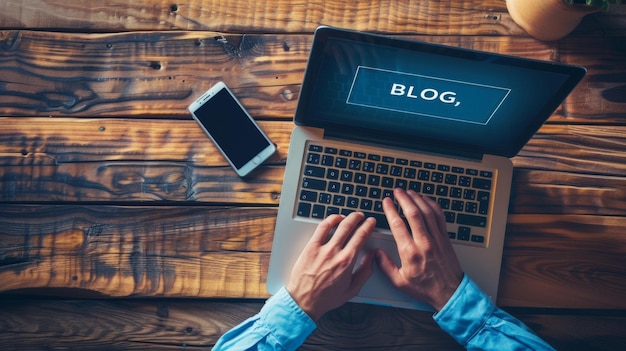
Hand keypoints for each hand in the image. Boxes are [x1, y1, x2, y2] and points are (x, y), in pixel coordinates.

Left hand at [286, 212, 375, 320]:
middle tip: (362, 216)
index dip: (368, 226)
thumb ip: (365, 271)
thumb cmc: (326, 298)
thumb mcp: (352, 289)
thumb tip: (372, 257)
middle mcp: (335, 253)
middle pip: (350, 227)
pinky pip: (321, 228)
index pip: (361, 237)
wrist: (304, 301)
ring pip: (336, 224)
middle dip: (358, 218)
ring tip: (349, 216)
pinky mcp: (310, 247)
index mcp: (347, 262)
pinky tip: (334, 219)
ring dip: (345, 216)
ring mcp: (322, 248)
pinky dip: (330, 220)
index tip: (371, 223)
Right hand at [375, 189, 463, 310]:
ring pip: (427, 212)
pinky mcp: (445, 237)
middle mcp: (425, 243)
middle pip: (414, 213)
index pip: (398, 225)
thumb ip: (385, 266)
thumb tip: (375, 253)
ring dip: (417, 199)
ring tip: (409, 192)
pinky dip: (432, 205)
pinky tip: (426, 200)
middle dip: (404, 199)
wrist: (449, 292)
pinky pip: (439, 216)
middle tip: (397, 191)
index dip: (390, 210)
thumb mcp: (400, 281)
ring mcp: (437, 238)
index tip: (386, 201)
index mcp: (411, 253)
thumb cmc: (425, 288)